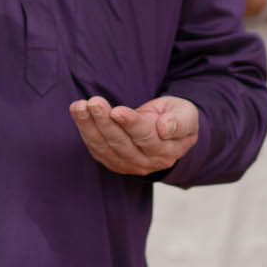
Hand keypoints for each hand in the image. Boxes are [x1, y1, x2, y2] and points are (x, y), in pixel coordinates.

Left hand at [68, 95, 199, 174]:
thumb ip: (180, 122)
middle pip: (122, 144)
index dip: (132, 125)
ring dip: (89, 126)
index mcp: (168, 151)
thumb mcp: (187, 115)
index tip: (117, 111)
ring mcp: (128, 164)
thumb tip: (165, 128)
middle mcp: (147, 162)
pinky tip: (78, 112)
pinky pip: (96, 147)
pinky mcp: (113, 160)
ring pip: (105, 147)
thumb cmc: (177, 117)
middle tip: (94, 103)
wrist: (167, 130)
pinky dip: (85, 130)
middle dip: (105, 123)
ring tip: (80, 106)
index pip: (147, 138)